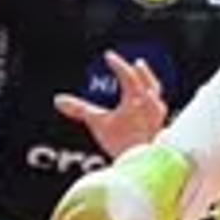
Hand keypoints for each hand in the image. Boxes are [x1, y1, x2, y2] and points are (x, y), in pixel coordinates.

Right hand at [53, 52, 171, 156]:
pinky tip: (152, 106)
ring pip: (157, 95)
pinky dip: (154, 102)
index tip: (109, 56)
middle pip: (149, 82)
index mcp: (136, 99)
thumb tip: (59, 100)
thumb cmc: (122, 143)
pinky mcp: (160, 127)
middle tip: (137, 63)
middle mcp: (151, 104)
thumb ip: (79, 110)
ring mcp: (158, 116)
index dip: (118, 64)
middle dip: (142, 72)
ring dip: (151, 85)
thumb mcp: (98, 123)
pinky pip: (159, 109)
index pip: (127, 75)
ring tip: (146, 82)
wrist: (142, 163)